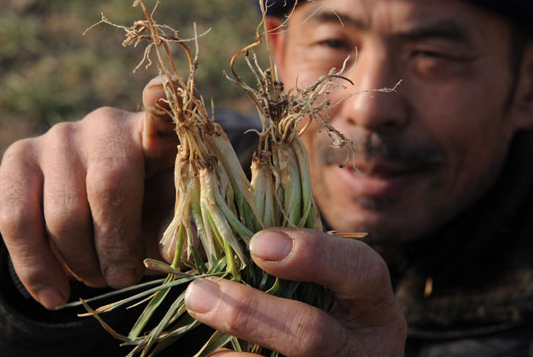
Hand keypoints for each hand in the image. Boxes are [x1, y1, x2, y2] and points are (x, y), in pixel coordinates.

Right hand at [0, 76, 177, 308]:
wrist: (91, 213)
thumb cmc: (144, 212)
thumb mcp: (168, 222)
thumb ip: (179, 235)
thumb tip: (185, 257)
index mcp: (155, 133)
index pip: (161, 107)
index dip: (161, 100)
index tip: (161, 89)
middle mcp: (107, 123)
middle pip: (109, 185)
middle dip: (116, 245)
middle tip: (123, 278)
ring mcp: (59, 136)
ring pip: (62, 213)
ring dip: (82, 263)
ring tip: (97, 281)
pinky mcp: (19, 157)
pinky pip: (16, 220)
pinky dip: (36, 269)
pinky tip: (55, 296)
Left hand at [184, 228, 405, 355]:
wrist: (337, 356)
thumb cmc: (326, 306)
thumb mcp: (330, 281)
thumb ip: (295, 256)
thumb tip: (231, 229)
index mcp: (373, 305)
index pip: (361, 271)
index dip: (313, 254)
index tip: (258, 244)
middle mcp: (363, 348)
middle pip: (311, 335)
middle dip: (250, 312)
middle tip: (201, 291)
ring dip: (233, 339)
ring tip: (197, 314)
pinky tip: (214, 351)